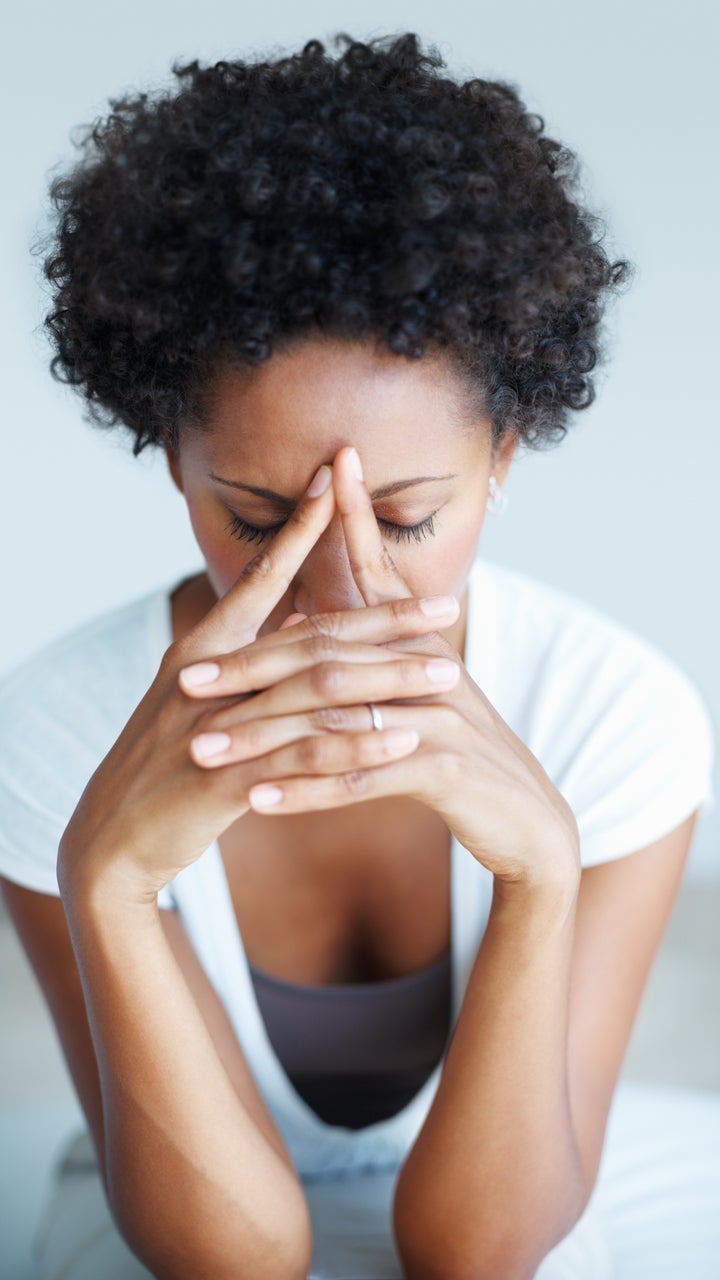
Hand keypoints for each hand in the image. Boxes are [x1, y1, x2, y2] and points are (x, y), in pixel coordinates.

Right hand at [57, 463, 460, 903]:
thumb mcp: (202, 697)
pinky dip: (356, 747)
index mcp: (204, 648)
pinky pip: (302, 758)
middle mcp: (208, 676)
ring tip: (447, 673)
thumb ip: (251, 653)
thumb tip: (300, 615)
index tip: (339, 479)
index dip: (301, 527)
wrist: (110, 841)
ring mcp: (216, 726)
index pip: (261, 576)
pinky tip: (403, 743)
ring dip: (386, 681)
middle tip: (447, 604)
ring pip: (316, 693)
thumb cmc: (166, 764)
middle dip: (383, 618)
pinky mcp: (223, 780)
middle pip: (311, 635)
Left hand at [180, 447, 579, 891]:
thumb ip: (364, 650)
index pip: (374, 575)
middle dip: (252, 665)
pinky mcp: (447, 771)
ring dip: (264, 736)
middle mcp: (431, 669)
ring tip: (204, 751)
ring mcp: (440, 718)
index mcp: (421, 645)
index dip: (348, 525)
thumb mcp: (418, 692)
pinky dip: (309, 791)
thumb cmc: (459, 753)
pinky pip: (363, 779)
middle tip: (186, 681)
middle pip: (329, 655)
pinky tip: (259, 800)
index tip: (324, 474)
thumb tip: (295, 619)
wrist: (528, 819)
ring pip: (336, 719)